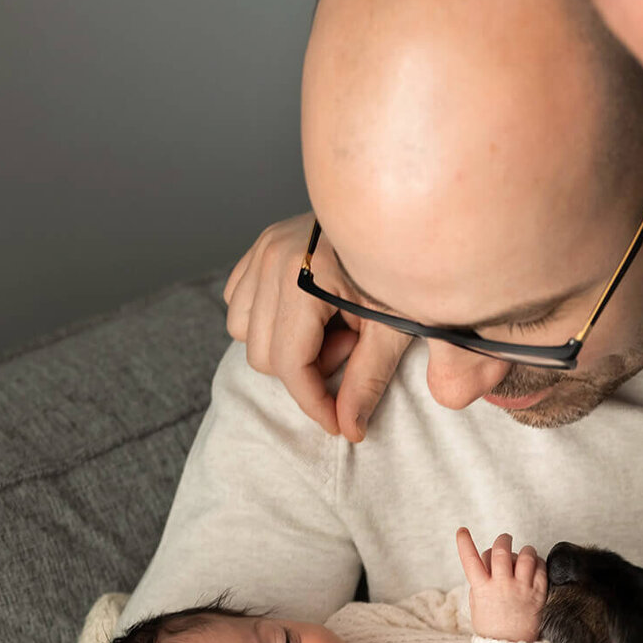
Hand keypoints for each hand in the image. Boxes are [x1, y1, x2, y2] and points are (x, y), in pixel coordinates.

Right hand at [224, 213, 408, 440]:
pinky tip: (309, 311)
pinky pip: (240, 303)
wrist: (401, 213)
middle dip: (306, 368)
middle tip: (349, 346)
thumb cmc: (402, 267)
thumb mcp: (392, 329)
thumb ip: (367, 381)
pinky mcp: (260, 246)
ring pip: (243, 332)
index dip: (314, 403)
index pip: (290, 365)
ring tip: (331, 326)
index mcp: (304, 276)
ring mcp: (262, 248)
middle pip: (263, 356)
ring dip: (283, 344)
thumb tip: (348, 429)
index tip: (338, 422)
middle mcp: (273, 258)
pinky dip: (267, 319)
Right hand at [456, 528, 547, 641]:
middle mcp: (502, 586)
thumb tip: (485, 565)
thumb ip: (479, 584)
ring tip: (523, 554)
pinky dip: (537, 562)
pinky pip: (541, 568)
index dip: (464, 543)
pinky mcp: (539, 594)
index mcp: (482, 589)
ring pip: (525, 555)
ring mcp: (522, 589)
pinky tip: (534, 565)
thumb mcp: (477, 607)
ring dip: (524, 550)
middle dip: (502, 539)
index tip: (462, 531)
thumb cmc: (492, 629)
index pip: (470, 560)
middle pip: (501, 550)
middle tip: (504, 539)